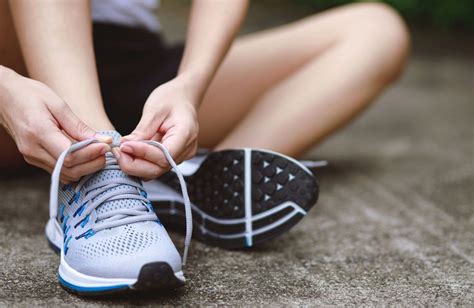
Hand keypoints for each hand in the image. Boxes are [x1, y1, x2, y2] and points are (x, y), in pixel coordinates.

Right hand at [0, 66, 110, 182]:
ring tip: (99, 153)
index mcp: (38, 132)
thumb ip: (79, 126)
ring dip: (86, 168)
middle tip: (106, 151)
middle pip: (69, 169)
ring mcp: (31, 157)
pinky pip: (58, 170)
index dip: (91, 154)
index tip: (107, 145)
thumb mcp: (58, 104)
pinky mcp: (34, 159)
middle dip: (92, 163)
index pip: (70, 155)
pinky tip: (86, 156)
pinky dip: (75, 167)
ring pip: (64, 174)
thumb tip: (102, 140)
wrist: (4, 97)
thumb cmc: (30, 95)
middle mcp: (33, 149)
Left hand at [116, 77, 198, 179]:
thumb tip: (125, 146)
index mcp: (186, 134)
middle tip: (117, 152)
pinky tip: (129, 153)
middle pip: (159, 168)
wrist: (182, 98)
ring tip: (121, 151)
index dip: (143, 154)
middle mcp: (186, 150)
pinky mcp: (173, 158)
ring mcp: (181, 156)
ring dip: (135, 165)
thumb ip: (142, 130)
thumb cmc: (170, 99)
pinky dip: (140, 163)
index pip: (164, 155)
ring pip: (156, 170)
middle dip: (135, 164)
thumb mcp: (154, 109)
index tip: (124, 146)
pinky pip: (155, 166)